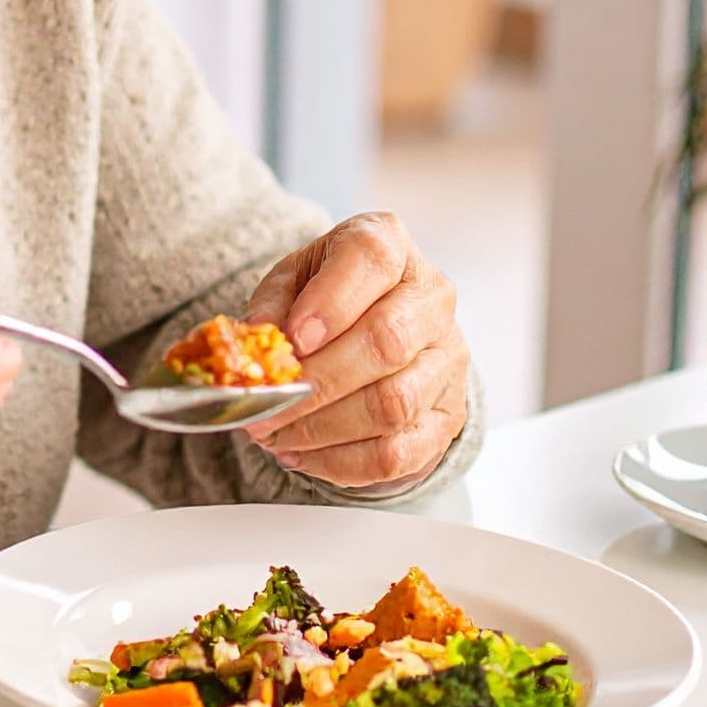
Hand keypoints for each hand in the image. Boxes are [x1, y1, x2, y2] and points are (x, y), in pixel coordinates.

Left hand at [238, 211, 468, 488]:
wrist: (376, 326)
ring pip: (393, 404)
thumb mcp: (290, 281)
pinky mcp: (446, 415)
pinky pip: (399, 452)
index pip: (370, 260)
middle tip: (266, 405)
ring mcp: (447, 359)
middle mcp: (430, 297)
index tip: (291, 340)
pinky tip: (302, 454)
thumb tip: (258, 335)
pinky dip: (341, 462)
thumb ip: (272, 303)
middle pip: (386, 343)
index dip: (330, 303)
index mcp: (389, 244)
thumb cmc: (326, 296)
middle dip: (318, 382)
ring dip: (323, 428)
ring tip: (275, 432)